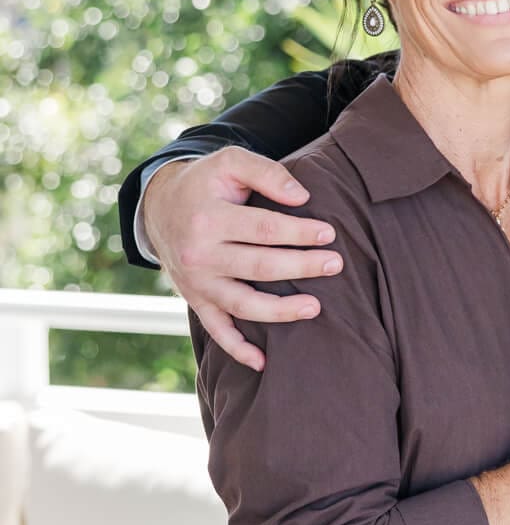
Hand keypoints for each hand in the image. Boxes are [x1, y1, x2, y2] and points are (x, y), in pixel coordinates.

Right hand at [143, 150, 341, 372]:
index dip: (299, 233)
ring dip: (280, 311)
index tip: (329, 234)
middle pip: (259, 267)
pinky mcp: (195, 301)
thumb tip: (302, 197)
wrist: (160, 207)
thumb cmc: (205, 183)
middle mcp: (199, 254)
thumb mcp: (228, 162)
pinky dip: (237, 350)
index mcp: (208, 218)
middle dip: (302, 267)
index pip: (264, 229)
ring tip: (315, 307)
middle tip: (335, 265)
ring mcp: (197, 283)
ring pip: (243, 305)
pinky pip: (216, 330)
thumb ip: (266, 172)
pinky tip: (263, 362)